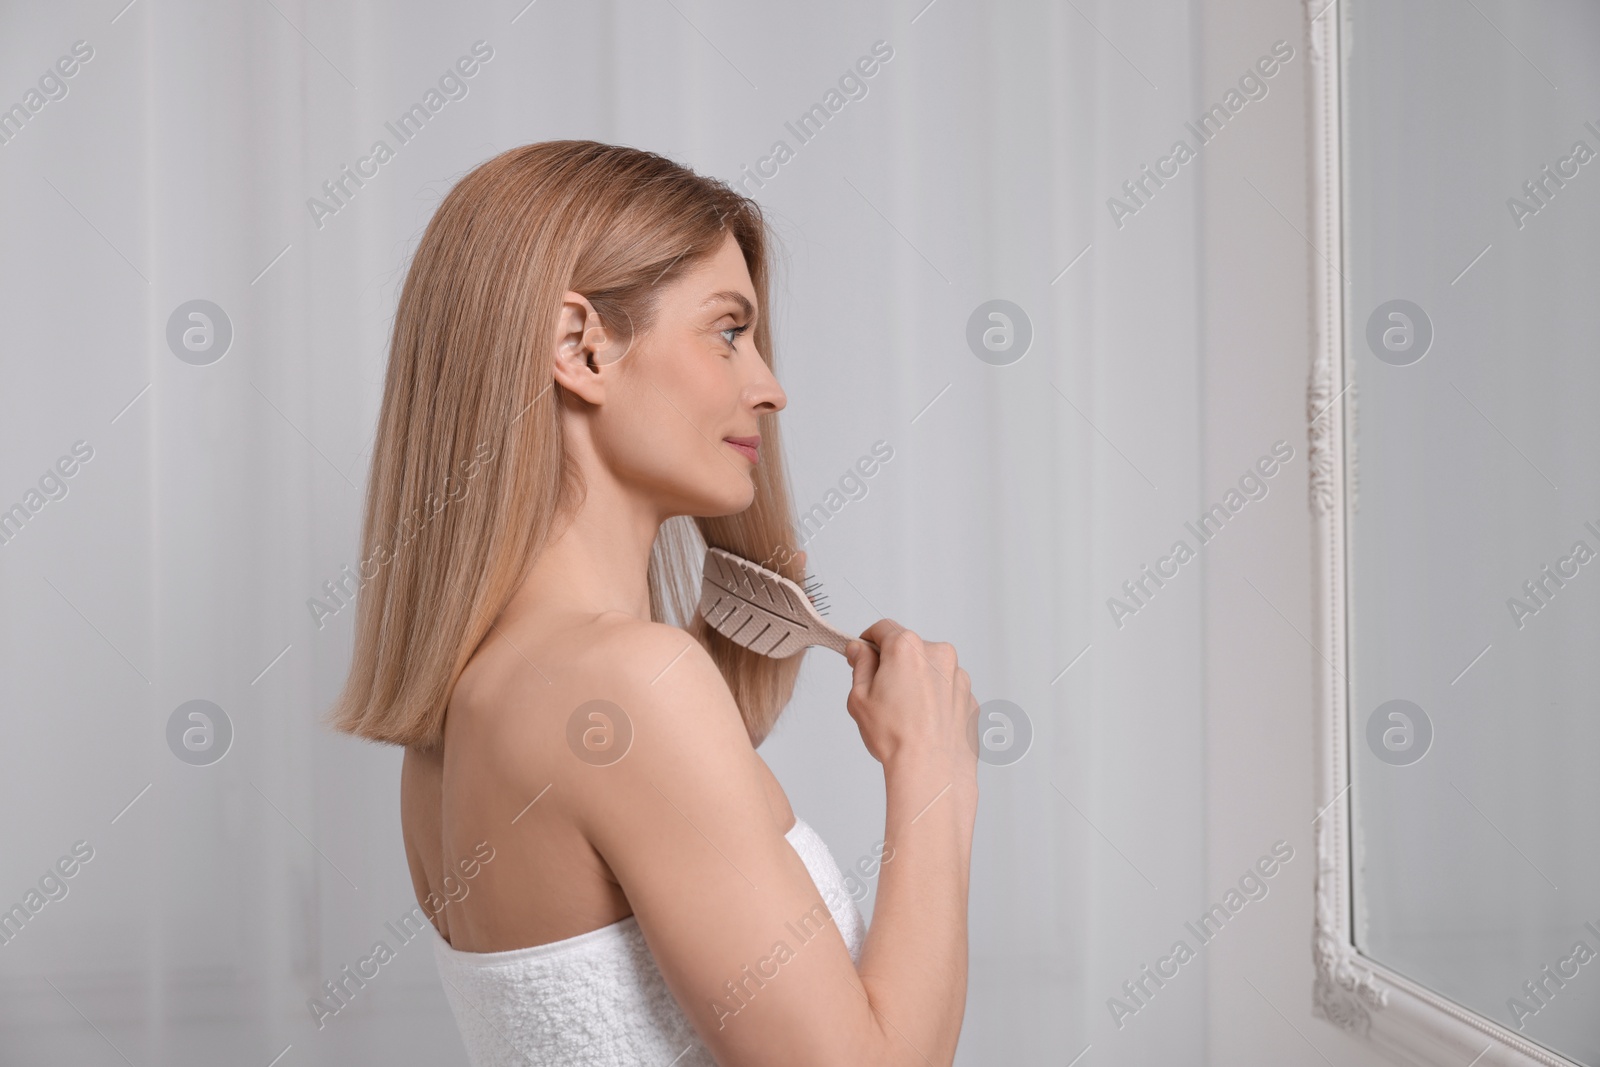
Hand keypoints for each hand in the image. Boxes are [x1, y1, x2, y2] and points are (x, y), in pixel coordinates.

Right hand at [843, 619, 976, 774]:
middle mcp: (938, 654)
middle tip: (881, 694)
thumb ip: (860, 665)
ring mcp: (958, 676)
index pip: (882, 628)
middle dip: (894, 664)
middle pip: (909, 649)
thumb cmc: (897, 737)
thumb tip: (859, 650)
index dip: (867, 641)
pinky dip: (935, 700)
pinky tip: (923, 724)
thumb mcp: (860, 698)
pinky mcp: (970, 698)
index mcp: (908, 648)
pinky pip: (947, 690)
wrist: (933, 771)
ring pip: (930, 670)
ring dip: (917, 682)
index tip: (861, 654)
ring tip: (905, 715)